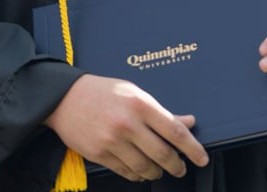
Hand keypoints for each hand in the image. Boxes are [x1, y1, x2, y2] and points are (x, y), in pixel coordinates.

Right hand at [43, 74, 208, 181]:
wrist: (64, 97)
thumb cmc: (102, 92)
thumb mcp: (133, 93)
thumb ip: (161, 111)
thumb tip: (188, 122)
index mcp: (140, 105)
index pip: (175, 132)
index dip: (193, 149)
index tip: (202, 158)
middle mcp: (128, 124)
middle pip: (163, 155)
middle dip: (177, 166)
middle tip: (180, 168)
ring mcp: (113, 141)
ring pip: (146, 168)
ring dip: (157, 173)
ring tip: (158, 169)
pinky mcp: (100, 154)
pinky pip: (127, 172)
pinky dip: (138, 175)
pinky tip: (139, 170)